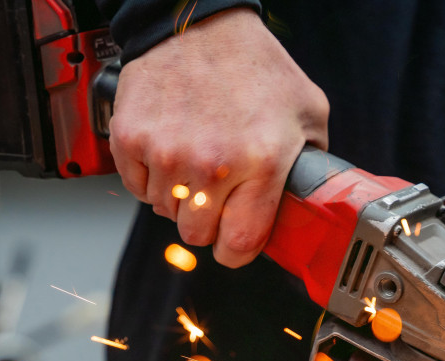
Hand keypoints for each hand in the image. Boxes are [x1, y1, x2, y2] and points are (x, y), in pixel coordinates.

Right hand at [109, 8, 329, 267]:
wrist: (199, 23)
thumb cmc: (255, 66)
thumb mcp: (309, 114)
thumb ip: (312, 165)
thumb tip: (313, 205)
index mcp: (260, 163)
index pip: (239, 245)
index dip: (238, 252)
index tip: (237, 244)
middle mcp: (210, 164)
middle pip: (196, 235)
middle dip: (209, 222)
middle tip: (218, 194)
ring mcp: (165, 153)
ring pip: (165, 213)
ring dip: (180, 197)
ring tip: (197, 160)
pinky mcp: (131, 140)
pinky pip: (138, 187)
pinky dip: (152, 177)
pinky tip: (172, 148)